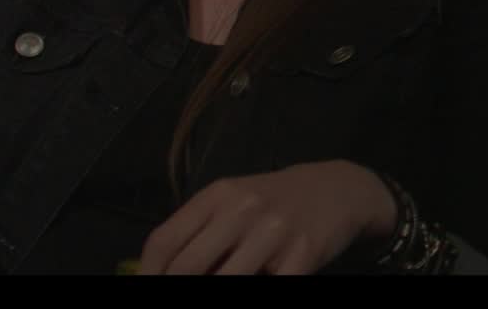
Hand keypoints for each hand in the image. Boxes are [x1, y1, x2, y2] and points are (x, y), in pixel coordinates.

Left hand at [137, 159, 398, 274]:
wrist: (340, 189)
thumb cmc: (276, 200)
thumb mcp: (236, 201)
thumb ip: (202, 230)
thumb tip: (162, 272)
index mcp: (219, 194)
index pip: (164, 240)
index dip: (146, 274)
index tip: (147, 287)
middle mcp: (244, 208)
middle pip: (187, 267)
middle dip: (175, 289)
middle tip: (172, 299)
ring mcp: (274, 232)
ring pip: (225, 281)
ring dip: (216, 289)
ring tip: (223, 281)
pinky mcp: (303, 253)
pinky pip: (270, 286)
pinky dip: (257, 289)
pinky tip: (260, 280)